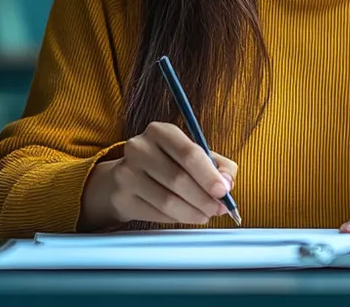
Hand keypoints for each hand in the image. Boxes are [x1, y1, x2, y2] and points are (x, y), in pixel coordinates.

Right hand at [80, 121, 236, 229]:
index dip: (209, 175)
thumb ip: (218, 165)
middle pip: (178, 179)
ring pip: (167, 200)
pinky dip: (176, 218)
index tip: (224, 191)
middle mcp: (139, 148)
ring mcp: (126, 173)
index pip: (189, 153)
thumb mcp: (192, 155)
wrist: (124, 179)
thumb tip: (228, 183)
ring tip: (205, 215)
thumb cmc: (167, 164)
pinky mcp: (121, 197)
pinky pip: (155, 213)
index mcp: (160, 131)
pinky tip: (185, 215)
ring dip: (192, 212)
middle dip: (204, 198)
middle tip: (219, 208)